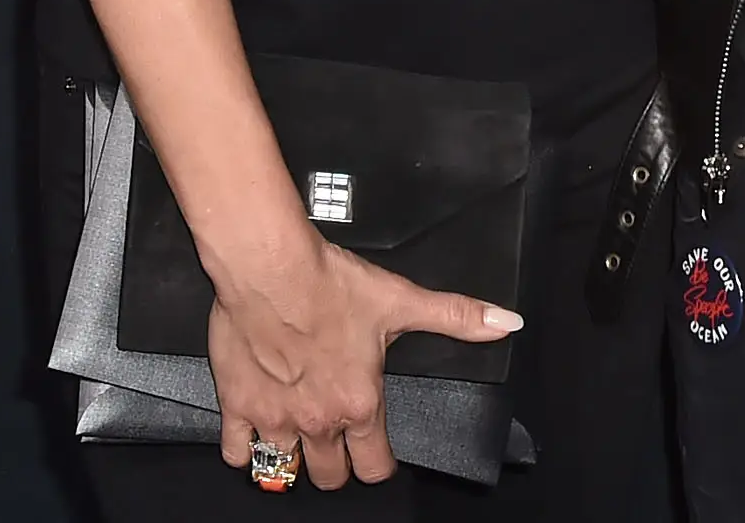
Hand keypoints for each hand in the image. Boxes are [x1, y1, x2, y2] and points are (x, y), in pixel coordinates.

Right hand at [208, 231, 521, 489]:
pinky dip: (244, 449)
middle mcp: (318, 421)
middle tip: (336, 442)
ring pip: (284, 470)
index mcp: (359, 405)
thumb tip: (507, 323)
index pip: (375, 468)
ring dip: (293, 457)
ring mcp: (275, 419)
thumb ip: (456, 316)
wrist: (270, 267)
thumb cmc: (330, 284)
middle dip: (337, 466)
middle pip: (330, 477)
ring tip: (297, 438)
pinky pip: (237, 452)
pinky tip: (252, 435)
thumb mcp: (400, 300)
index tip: (374, 451)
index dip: (377, 463)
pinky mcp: (238, 405)